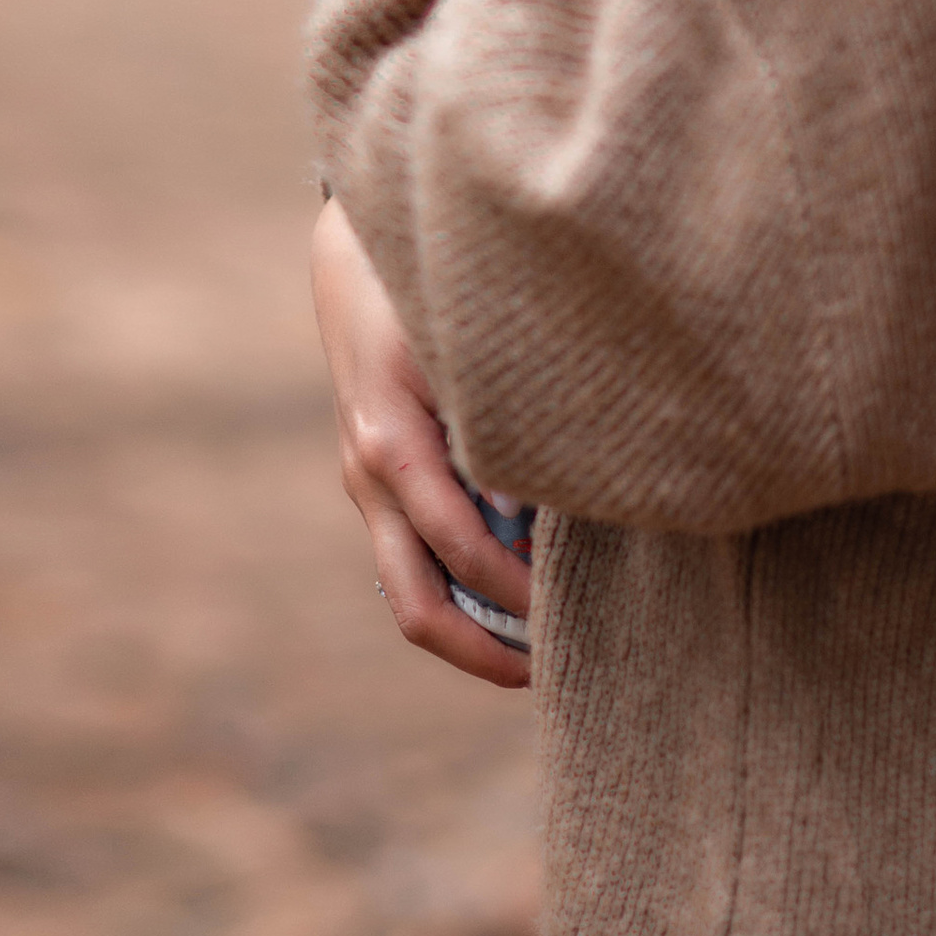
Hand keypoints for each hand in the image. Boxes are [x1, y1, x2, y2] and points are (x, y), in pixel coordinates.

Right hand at [311, 197, 530, 690]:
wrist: (357, 259)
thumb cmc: (426, 295)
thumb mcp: (460, 349)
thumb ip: (492, 425)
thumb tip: (524, 510)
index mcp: (390, 448)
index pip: (460, 551)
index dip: (520, 594)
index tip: (577, 617)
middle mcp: (369, 479)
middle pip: (417, 607)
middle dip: (484, 653)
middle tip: (554, 675)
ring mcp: (367, 486)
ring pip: (414, 592)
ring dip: (476, 627)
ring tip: (548, 647)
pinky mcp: (379, 483)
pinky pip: (417, 558)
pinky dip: (464, 588)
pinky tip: (523, 590)